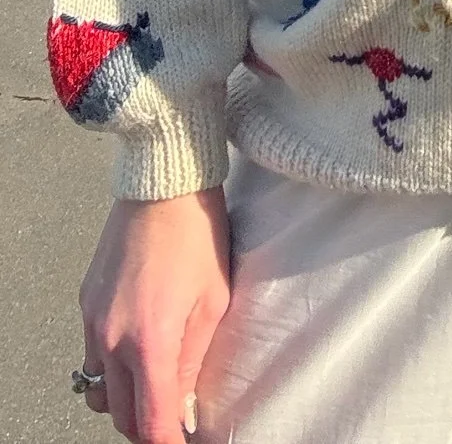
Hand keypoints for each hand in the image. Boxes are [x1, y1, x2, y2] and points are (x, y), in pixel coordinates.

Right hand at [78, 189, 230, 442]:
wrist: (163, 184)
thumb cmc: (198, 236)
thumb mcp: (213, 302)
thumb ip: (194, 361)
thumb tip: (183, 406)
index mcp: (149, 342)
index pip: (150, 422)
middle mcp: (112, 338)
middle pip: (118, 415)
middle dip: (145, 426)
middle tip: (172, 417)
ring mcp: (94, 321)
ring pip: (99, 389)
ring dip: (123, 400)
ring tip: (153, 387)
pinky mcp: (87, 303)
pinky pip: (93, 355)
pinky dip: (111, 368)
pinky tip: (137, 351)